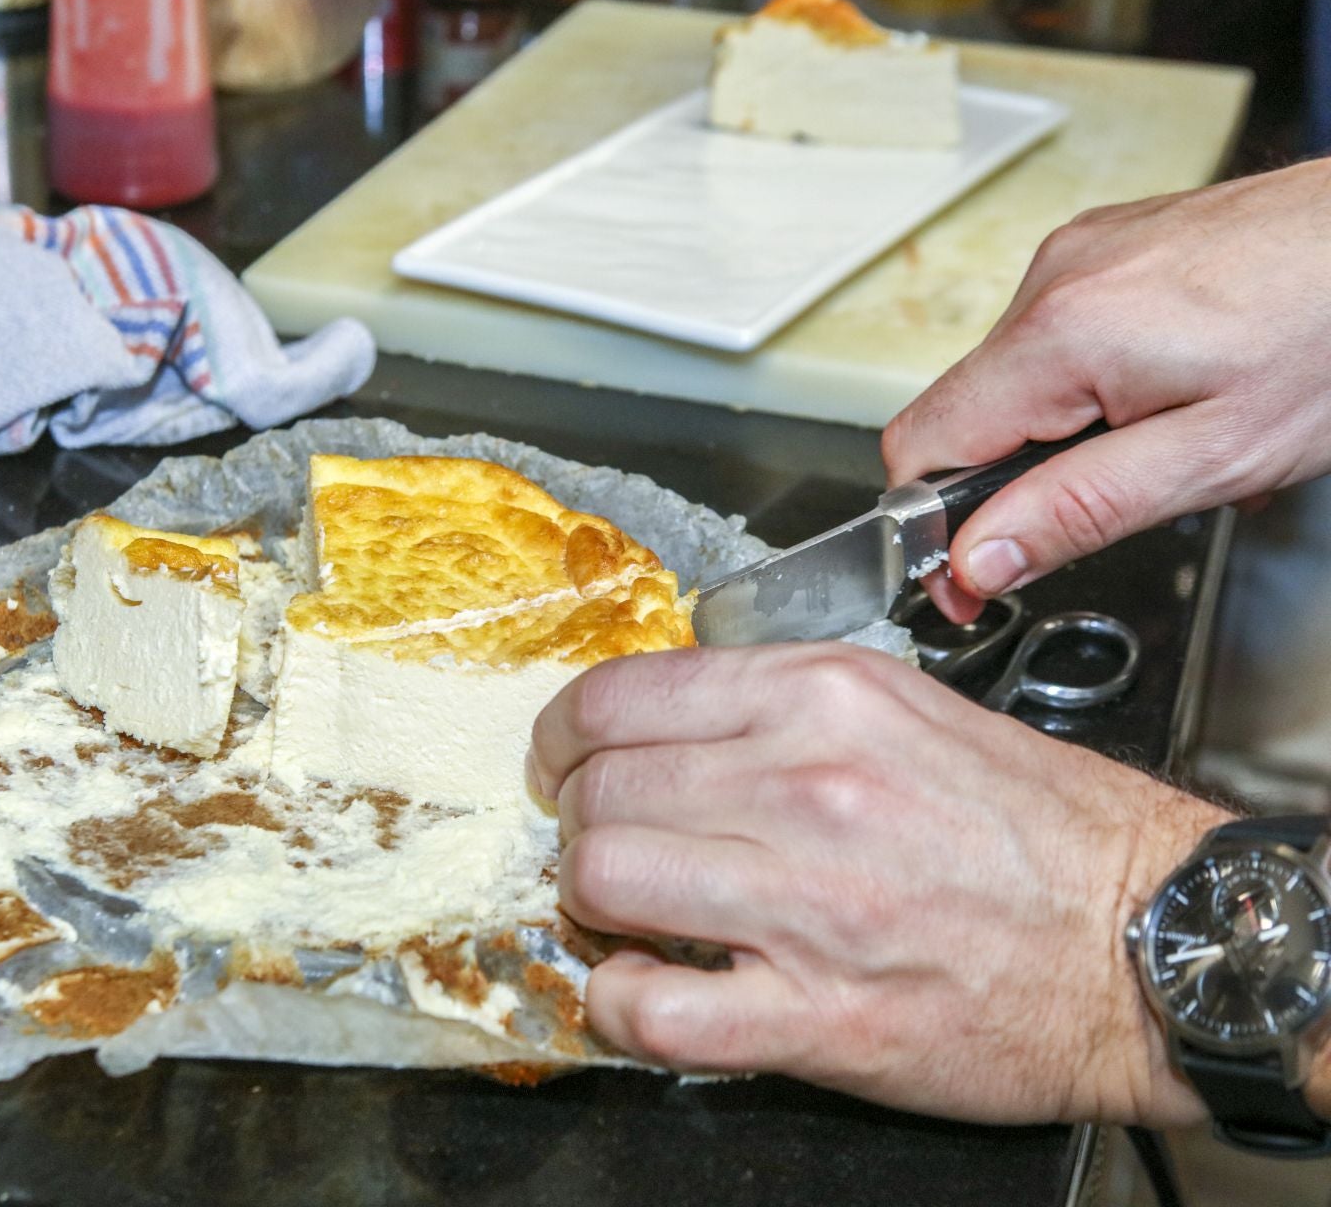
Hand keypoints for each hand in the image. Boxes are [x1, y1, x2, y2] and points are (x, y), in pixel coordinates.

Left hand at [527, 641, 1229, 1125]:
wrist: (1148, 943)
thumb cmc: (1042, 831)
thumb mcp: (910, 708)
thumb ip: (780, 706)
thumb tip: (667, 724)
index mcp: (823, 698)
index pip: (617, 698)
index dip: (564, 738)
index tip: (566, 765)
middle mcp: (804, 786)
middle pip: (599, 792)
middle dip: (582, 822)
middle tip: (610, 845)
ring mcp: (805, 903)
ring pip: (600, 880)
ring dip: (592, 905)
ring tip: (629, 914)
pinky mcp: (817, 1016)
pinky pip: (650, 1007)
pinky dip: (620, 1002)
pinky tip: (649, 988)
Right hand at [882, 157, 1330, 620]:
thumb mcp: (1213, 460)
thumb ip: (1078, 511)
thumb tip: (976, 559)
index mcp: (1061, 335)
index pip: (920, 449)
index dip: (934, 530)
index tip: (971, 583)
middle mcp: (1051, 279)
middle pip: (963, 414)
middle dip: (1014, 481)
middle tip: (1105, 513)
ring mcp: (1078, 253)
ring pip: (1012, 379)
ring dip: (1060, 432)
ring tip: (1162, 440)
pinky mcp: (1107, 244)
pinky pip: (1057, 335)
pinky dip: (1091, 382)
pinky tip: (1169, 390)